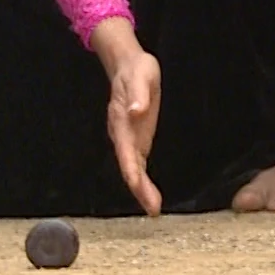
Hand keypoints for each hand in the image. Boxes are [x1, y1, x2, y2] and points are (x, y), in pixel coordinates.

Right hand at [104, 48, 163, 215]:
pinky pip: (139, 163)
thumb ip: (138, 95)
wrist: (129, 65)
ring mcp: (130, 138)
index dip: (132, 172)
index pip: (126, 152)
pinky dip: (144, 180)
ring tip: (153, 208)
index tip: (138, 187)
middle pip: (129, 167)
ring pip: (134, 169)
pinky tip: (150, 193)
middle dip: (139, 189)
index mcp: (121, 123)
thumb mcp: (141, 77)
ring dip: (141, 189)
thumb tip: (135, 111)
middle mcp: (123, 135)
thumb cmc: (136, 70)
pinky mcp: (138, 138)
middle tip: (153, 209)